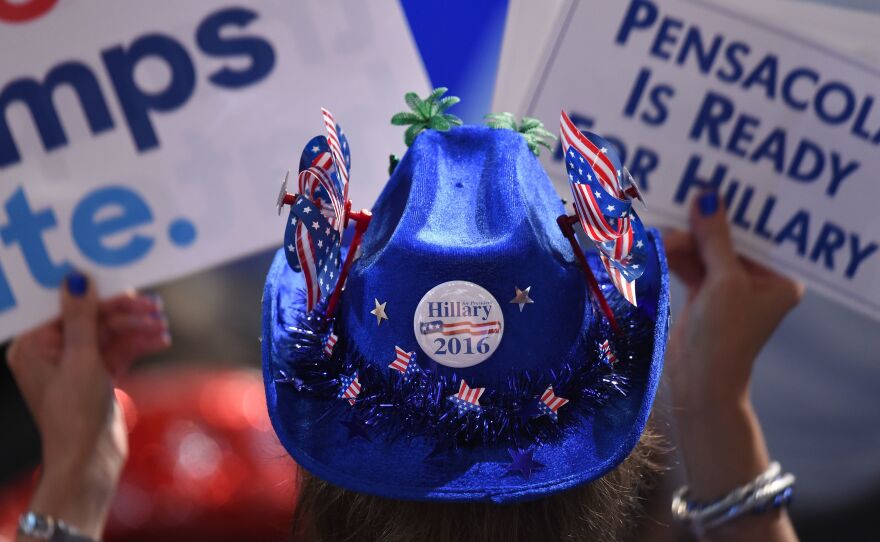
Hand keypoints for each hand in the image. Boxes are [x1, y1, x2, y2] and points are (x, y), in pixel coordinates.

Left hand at [7, 274, 169, 539]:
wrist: (90, 461)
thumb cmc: (75, 416)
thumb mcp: (81, 360)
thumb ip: (82, 317)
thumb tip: (76, 278)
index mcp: (33, 346)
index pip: (68, 307)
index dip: (98, 295)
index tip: (126, 284)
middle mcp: (52, 352)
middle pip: (93, 318)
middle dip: (125, 313)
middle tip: (154, 306)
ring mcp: (76, 364)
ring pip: (111, 333)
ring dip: (138, 328)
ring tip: (162, 325)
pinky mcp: (97, 376)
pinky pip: (120, 350)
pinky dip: (139, 344)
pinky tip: (161, 340)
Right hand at [663, 192, 800, 540]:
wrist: (698, 383)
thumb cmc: (723, 336)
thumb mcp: (723, 282)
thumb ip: (714, 238)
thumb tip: (707, 197)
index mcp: (777, 279)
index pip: (756, 235)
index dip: (734, 212)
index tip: (712, 185)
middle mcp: (755, 281)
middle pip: (726, 241)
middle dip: (700, 227)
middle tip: (677, 205)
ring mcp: (727, 289)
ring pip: (703, 251)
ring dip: (681, 242)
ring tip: (659, 233)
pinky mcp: (702, 296)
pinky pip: (689, 266)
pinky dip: (674, 256)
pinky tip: (658, 244)